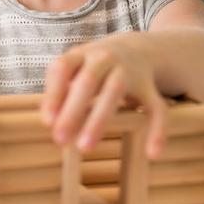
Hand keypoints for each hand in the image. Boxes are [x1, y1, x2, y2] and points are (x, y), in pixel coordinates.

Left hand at [40, 32, 167, 158]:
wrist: (138, 49)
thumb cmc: (96, 67)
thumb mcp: (76, 68)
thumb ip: (60, 89)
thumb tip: (48, 120)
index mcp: (84, 53)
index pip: (64, 67)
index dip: (55, 93)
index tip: (47, 121)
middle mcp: (106, 58)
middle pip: (88, 81)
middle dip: (73, 110)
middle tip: (60, 139)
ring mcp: (130, 71)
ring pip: (114, 92)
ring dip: (99, 119)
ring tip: (85, 147)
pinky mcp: (150, 88)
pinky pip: (156, 108)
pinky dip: (157, 130)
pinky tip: (153, 154)